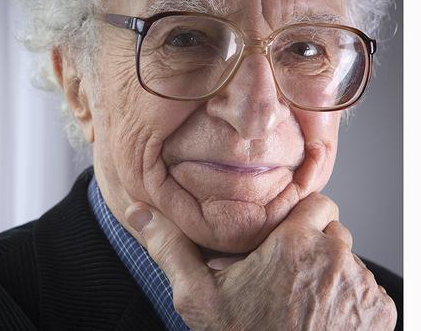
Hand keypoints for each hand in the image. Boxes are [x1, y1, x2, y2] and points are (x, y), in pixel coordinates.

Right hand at [125, 193, 396, 329]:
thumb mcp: (198, 297)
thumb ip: (171, 248)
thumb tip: (138, 212)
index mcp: (295, 243)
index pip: (317, 201)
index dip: (299, 217)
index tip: (283, 237)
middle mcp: (337, 258)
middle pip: (334, 230)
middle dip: (313, 243)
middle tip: (284, 272)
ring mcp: (362, 287)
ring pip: (349, 260)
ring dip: (329, 271)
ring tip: (299, 297)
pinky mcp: (379, 312)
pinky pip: (366, 289)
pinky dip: (347, 297)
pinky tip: (320, 317)